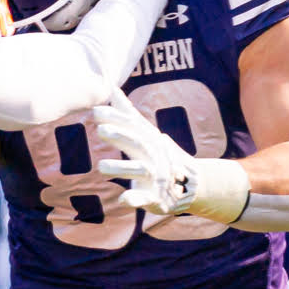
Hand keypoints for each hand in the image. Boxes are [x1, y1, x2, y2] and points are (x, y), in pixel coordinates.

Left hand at [94, 102, 245, 222]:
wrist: (193, 185)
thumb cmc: (161, 157)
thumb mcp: (147, 134)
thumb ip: (128, 113)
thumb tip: (112, 89)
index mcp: (148, 142)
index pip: (133, 126)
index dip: (116, 118)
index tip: (96, 111)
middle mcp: (153, 157)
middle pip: (138, 144)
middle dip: (121, 137)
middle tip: (101, 130)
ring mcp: (156, 177)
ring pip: (141, 171)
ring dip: (122, 168)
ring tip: (101, 166)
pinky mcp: (155, 198)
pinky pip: (145, 198)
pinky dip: (135, 199)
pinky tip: (123, 199)